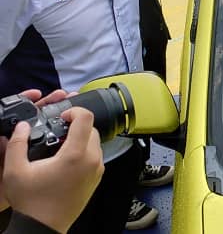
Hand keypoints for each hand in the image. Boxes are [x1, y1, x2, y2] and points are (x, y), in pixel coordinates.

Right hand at [1, 107, 102, 232]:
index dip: (75, 111)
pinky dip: (84, 152)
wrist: (42, 227)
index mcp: (75, 155)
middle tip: (59, 131)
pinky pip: (95, 157)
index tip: (63, 116)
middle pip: (92, 129)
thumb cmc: (31, 202)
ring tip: (61, 147)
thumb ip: (17, 144)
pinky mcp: (96, 179)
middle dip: (77, 126)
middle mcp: (91, 161)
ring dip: (81, 139)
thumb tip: (23, 127)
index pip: (86, 119)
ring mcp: (96, 171)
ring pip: (95, 143)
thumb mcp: (15, 171)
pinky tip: (66, 160)